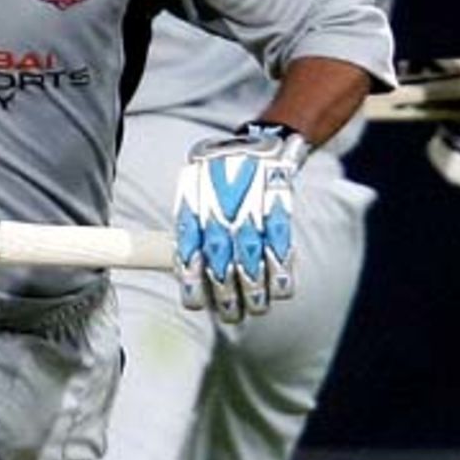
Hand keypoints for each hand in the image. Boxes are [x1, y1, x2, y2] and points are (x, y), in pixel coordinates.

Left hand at [173, 123, 308, 321]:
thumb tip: (176, 267)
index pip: (189, 259)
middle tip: (231, 313)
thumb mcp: (193, 192)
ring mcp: (250, 215)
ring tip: (254, 307)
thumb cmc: (219, 177)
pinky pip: (282, 254)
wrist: (258, 146)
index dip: (193, 286)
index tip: (196, 302)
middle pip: (222, 271)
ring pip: (252, 269)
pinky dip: (282, 277)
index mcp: (193, 212)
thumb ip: (189, 229)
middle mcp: (220, 215)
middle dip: (227, 300)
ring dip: (255, 296)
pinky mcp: (278, 214)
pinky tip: (279, 289)